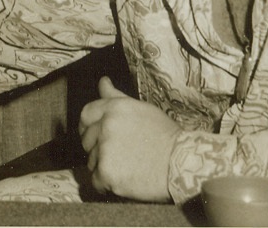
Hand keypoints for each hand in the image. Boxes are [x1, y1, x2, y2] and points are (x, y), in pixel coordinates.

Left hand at [78, 77, 179, 200]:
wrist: (182, 165)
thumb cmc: (165, 136)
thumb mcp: (142, 109)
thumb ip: (116, 96)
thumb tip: (103, 81)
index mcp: (114, 108)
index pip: (86, 114)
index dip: (88, 127)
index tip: (95, 136)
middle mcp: (106, 126)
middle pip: (86, 140)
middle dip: (97, 149)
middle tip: (117, 156)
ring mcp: (105, 149)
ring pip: (91, 161)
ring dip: (103, 167)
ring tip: (126, 168)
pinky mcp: (107, 172)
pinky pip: (95, 181)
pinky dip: (106, 184)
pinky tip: (123, 180)